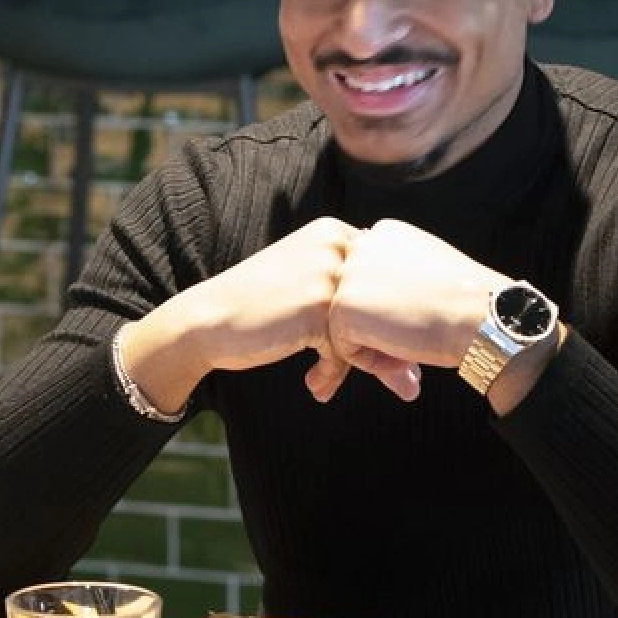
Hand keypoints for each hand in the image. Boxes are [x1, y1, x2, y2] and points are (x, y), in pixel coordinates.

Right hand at [125, 218, 399, 411]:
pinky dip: (333, 371)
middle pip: (383, 303)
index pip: (385, 278)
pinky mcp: (317, 308)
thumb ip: (351, 294)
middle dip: (389, 349)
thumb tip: (409, 335)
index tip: (385, 351)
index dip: (388, 319)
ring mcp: (327, 275)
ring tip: (333, 384)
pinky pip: (347, 349)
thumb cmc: (258, 310)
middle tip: (400, 383)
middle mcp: (335, 246)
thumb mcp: (307, 286)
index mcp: (335, 232)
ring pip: (369, 329)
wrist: (207, 320)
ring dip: (361, 365)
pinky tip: (316, 385)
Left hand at [322, 219, 511, 391]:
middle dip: (381, 331)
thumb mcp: (428, 270)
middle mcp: (362, 246)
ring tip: (414, 356)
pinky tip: (405, 357)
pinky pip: (345, 346)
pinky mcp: (343, 306)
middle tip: (417, 346)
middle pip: (355, 303)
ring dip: (379, 347)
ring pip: (348, 325)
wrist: (482, 314)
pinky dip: (373, 362)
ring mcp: (349, 275)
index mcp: (384, 233)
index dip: (392, 311)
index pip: (368, 282)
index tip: (423, 320)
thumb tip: (372, 303)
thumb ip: (397, 276)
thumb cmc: (466, 300)